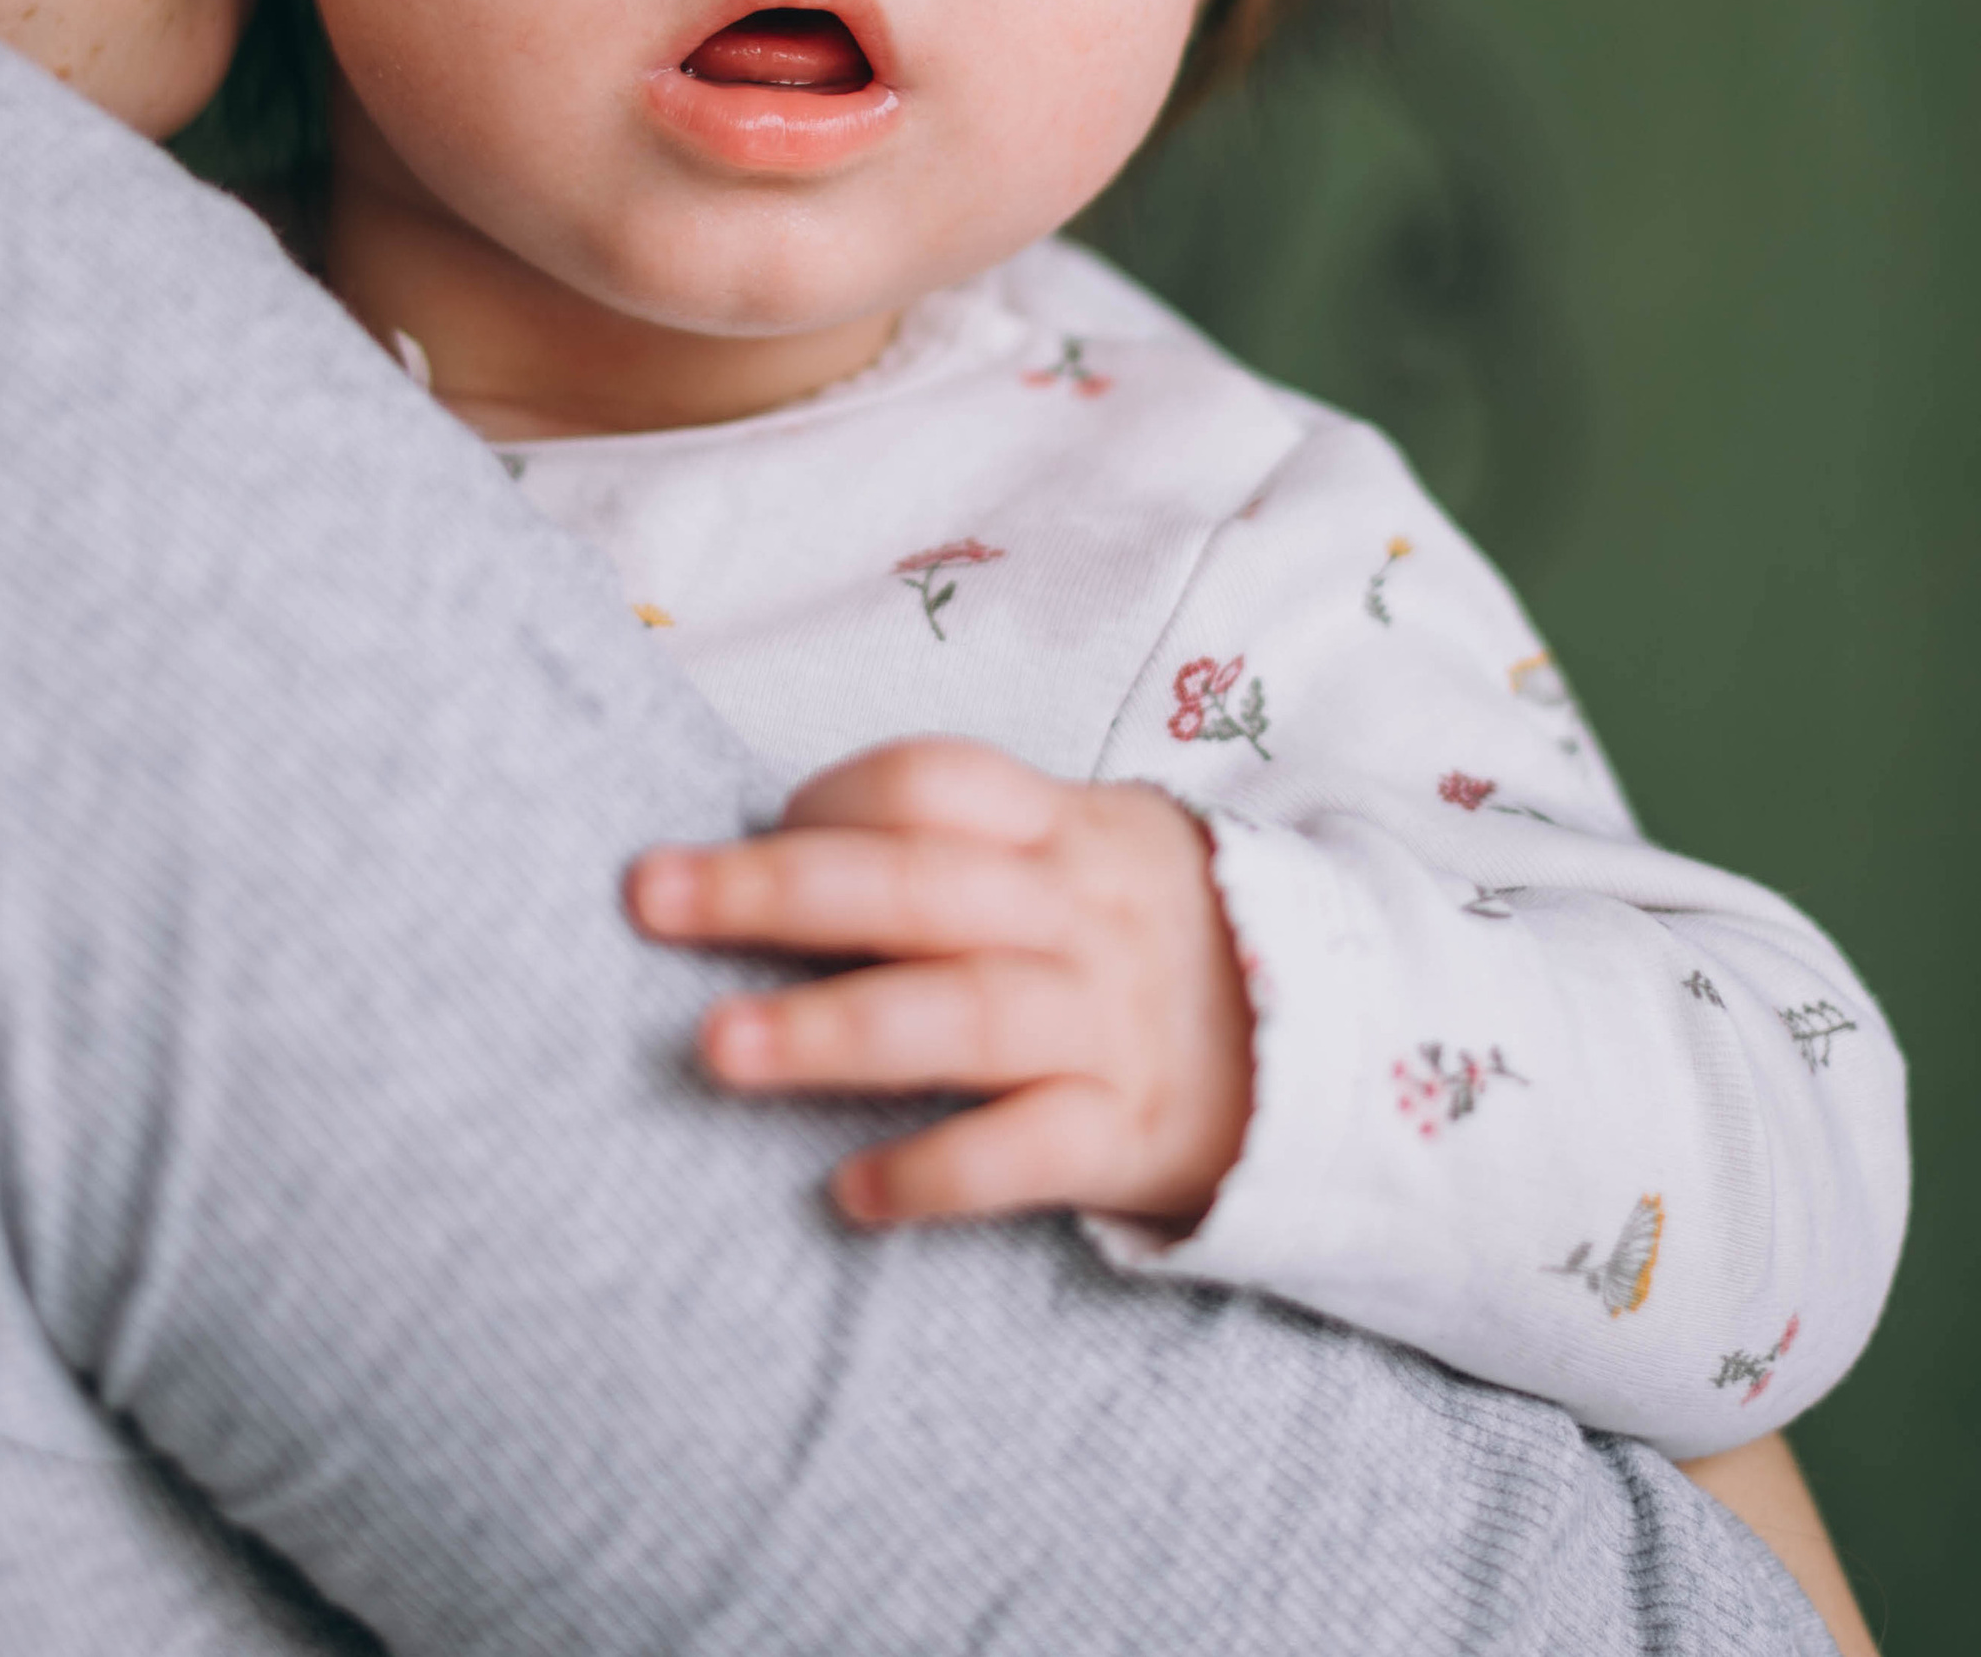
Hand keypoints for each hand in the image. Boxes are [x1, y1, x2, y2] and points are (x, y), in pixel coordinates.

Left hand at [626, 737, 1252, 1231]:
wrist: (1330, 1043)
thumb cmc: (1143, 937)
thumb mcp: (1083, 853)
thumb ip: (960, 847)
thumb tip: (777, 847)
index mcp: (1062, 830)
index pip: (939, 783)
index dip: (839, 796)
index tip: (757, 821)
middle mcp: (1081, 916)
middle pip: (919, 888)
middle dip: (776, 889)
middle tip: (650, 895)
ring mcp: (1108, 1025)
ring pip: (963, 1015)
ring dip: (832, 1028)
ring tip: (715, 1046)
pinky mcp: (1132, 1133)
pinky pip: (1027, 1152)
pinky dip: (937, 1173)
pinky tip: (850, 1198)